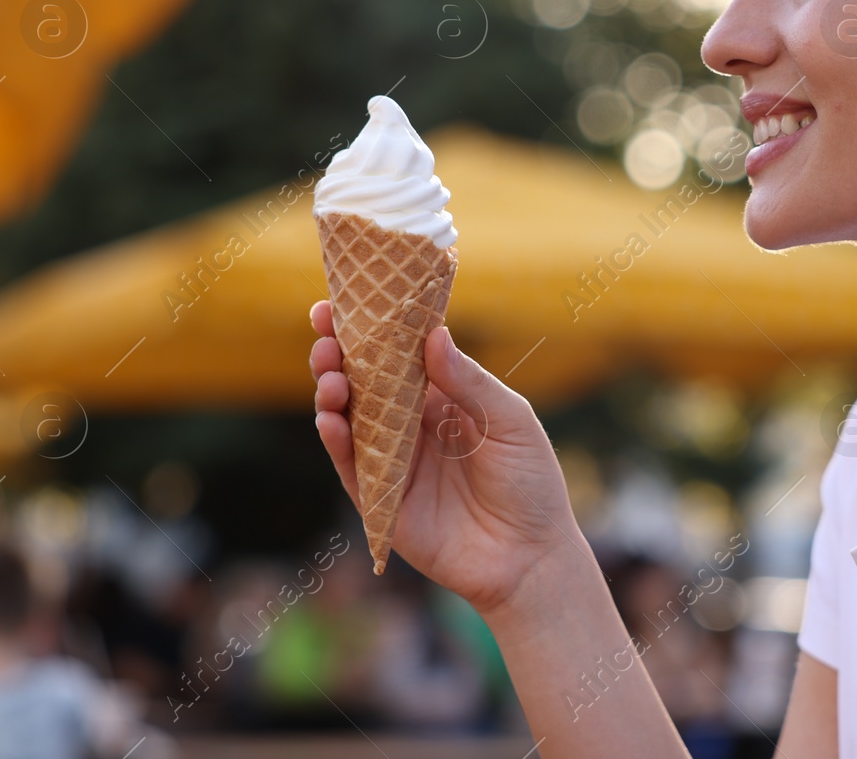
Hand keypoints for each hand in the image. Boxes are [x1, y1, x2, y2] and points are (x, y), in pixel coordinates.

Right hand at [309, 301, 586, 616]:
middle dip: (340, 353)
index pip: (399, 355)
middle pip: (364, 381)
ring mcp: (394, 462)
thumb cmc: (531, 482)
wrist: (531, 557)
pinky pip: (352, 467)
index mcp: (443, 398)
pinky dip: (338, 442)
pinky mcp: (382, 502)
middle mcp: (412, 425)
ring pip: (349, 419)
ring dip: (332, 393)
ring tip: (329, 374)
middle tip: (324, 330)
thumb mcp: (510, 421)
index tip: (346, 298)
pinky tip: (331, 420)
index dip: (372, 328)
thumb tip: (433, 333)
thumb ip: (470, 382)